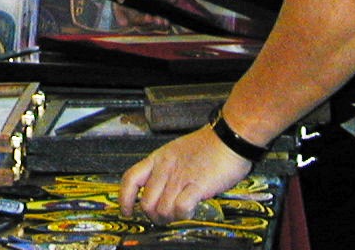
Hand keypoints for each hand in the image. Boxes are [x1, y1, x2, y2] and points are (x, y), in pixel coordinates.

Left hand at [119, 125, 251, 222]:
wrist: (229, 136)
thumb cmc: (208, 146)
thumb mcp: (176, 152)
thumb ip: (165, 169)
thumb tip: (159, 190)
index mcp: (158, 158)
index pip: (130, 178)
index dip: (125, 198)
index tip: (126, 211)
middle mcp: (165, 168)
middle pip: (146, 202)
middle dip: (154, 216)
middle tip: (164, 218)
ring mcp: (180, 176)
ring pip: (162, 209)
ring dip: (170, 217)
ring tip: (180, 213)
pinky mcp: (197, 184)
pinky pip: (181, 207)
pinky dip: (183, 215)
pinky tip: (190, 211)